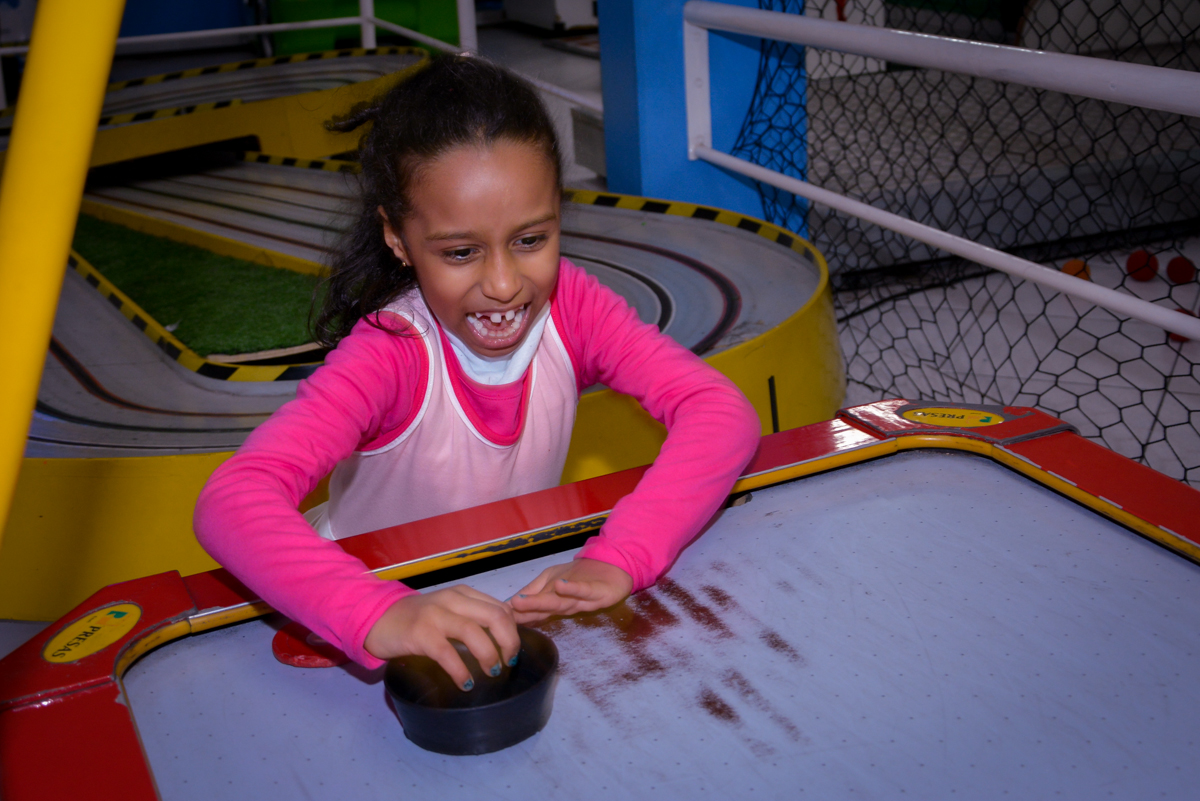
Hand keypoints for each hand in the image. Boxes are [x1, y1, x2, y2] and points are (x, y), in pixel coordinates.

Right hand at [364, 586, 518, 690]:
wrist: (378, 619)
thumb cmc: (416, 619)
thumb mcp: (447, 611)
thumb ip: (470, 617)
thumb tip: (502, 641)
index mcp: (463, 594)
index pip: (500, 608)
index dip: (513, 631)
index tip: (513, 651)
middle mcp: (452, 600)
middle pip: (495, 617)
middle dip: (509, 642)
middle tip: (508, 662)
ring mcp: (435, 615)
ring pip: (474, 632)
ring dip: (489, 656)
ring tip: (492, 672)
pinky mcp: (420, 634)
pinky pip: (447, 653)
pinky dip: (461, 671)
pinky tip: (466, 683)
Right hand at [508, 558, 633, 623]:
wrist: (614, 569)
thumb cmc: (580, 577)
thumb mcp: (551, 581)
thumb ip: (532, 593)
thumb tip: (506, 605)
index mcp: (552, 603)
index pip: (531, 610)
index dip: (514, 614)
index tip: (493, 618)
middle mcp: (564, 605)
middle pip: (542, 609)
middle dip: (523, 612)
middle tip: (503, 614)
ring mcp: (580, 600)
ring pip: (559, 603)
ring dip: (540, 603)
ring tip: (521, 602)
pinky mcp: (597, 593)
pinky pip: (583, 591)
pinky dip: (571, 589)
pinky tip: (559, 585)